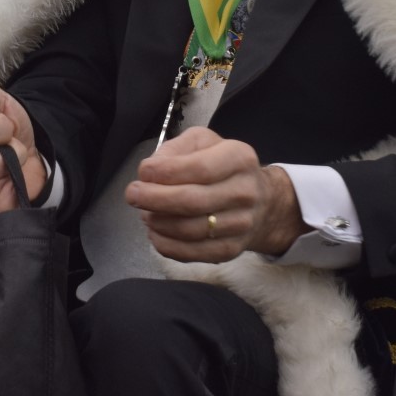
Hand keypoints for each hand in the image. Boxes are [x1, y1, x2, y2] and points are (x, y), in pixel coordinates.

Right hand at [0, 80, 48, 224]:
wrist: (30, 159)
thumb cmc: (10, 132)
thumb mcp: (2, 106)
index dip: (0, 128)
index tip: (5, 127)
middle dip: (9, 152)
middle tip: (7, 149)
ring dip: (9, 175)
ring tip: (7, 168)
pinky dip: (5, 198)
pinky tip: (3, 188)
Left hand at [126, 127, 304, 261]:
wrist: (262, 202)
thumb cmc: (223, 167)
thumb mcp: (204, 142)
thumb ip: (176, 149)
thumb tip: (151, 171)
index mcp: (239, 158)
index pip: (199, 168)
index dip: (165, 172)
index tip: (143, 172)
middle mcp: (245, 192)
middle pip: (192, 201)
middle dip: (154, 199)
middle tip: (133, 194)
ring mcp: (241, 224)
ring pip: (189, 230)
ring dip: (158, 222)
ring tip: (144, 212)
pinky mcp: (231, 250)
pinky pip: (192, 253)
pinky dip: (166, 244)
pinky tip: (155, 232)